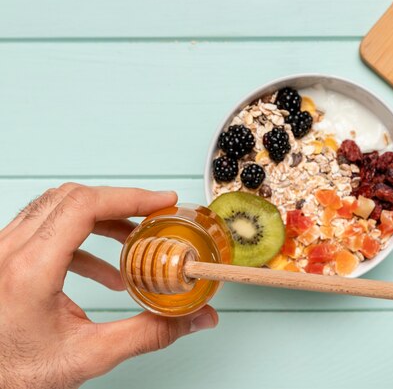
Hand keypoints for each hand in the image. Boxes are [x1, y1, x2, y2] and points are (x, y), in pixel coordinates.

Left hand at [0, 183, 218, 388]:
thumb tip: (198, 318)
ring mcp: (1, 253)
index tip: (163, 202)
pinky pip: (44, 230)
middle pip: (72, 198)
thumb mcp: (91, 355)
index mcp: (29, 270)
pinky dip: (82, 240)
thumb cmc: (18, 374)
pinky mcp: (3, 260)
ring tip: (135, 242)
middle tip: (155, 214)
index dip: (129, 197)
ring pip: (56, 208)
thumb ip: (150, 333)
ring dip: (101, 219)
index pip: (84, 206)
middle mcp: (9, 252)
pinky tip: (106, 272)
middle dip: (120, 203)